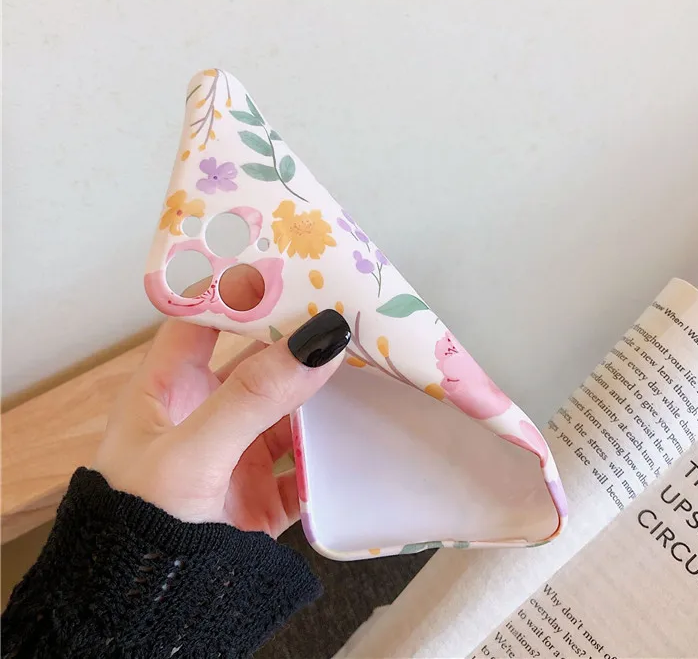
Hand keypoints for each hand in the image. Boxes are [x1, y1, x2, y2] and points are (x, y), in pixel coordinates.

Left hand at [93, 266, 350, 537]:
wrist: (151, 616)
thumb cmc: (143, 522)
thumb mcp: (192, 451)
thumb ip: (254, 396)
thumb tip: (320, 339)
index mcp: (166, 389)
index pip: (203, 319)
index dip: (240, 291)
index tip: (291, 266)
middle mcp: (202, 414)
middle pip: (257, 362)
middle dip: (298, 341)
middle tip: (348, 313)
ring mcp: (235, 454)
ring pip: (288, 410)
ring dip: (323, 395)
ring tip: (369, 365)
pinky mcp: (263, 495)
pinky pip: (306, 463)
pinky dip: (333, 451)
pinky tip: (362, 432)